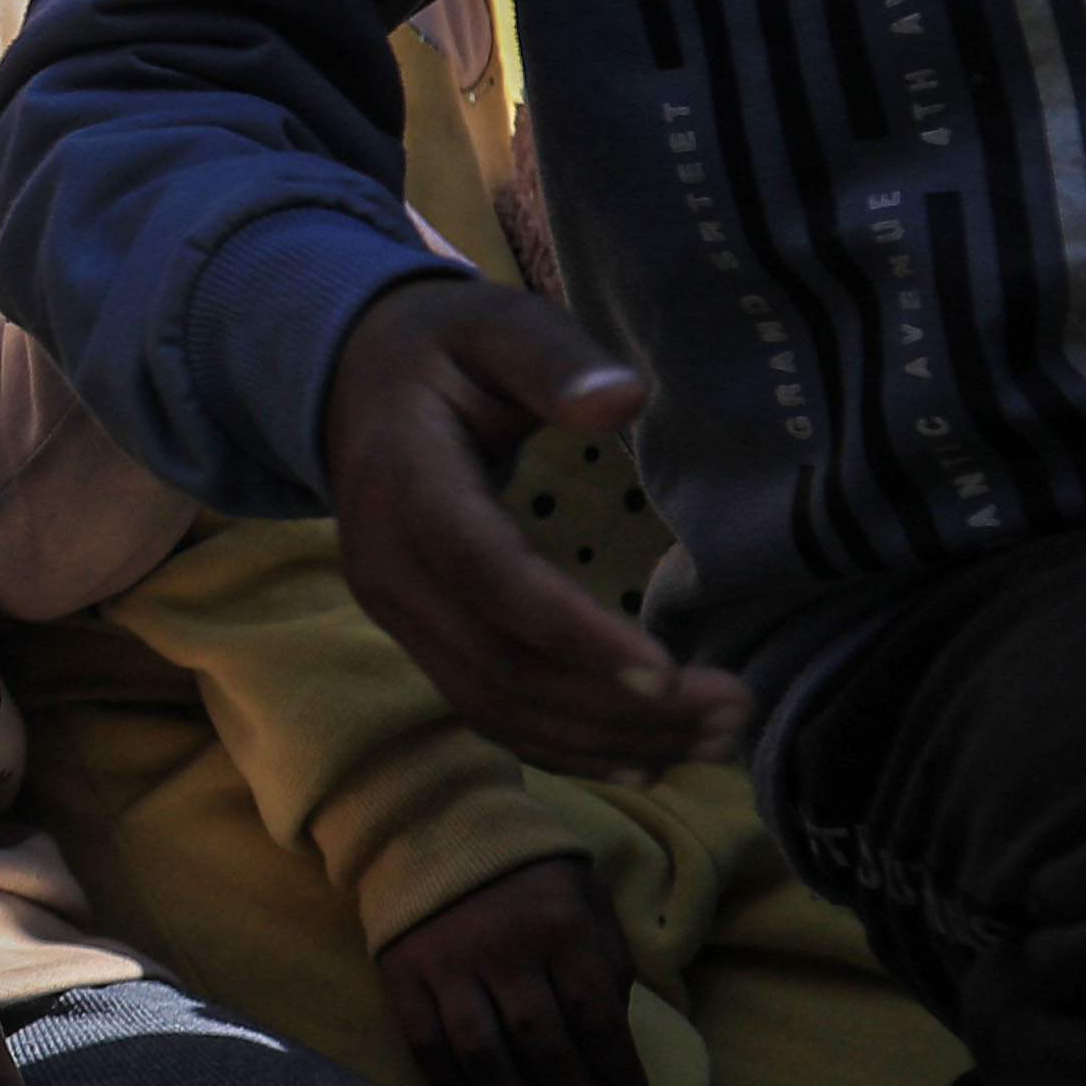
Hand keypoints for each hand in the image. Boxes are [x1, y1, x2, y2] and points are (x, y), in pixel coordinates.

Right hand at [321, 274, 752, 770]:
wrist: (350, 383)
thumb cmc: (442, 349)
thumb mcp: (494, 326)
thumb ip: (555, 360)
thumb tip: (626, 399)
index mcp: (406, 487)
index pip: (491, 579)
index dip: (575, 634)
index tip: (669, 671)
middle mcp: (389, 569)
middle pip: (503, 666)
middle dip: (620, 703)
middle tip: (735, 709)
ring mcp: (397, 613)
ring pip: (497, 705)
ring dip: (605, 736)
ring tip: (715, 741)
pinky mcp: (417, 637)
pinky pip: (486, 710)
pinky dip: (563, 746)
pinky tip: (643, 759)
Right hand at [377, 848, 647, 1085]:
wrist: (430, 820)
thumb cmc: (525, 867)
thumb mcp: (584, 893)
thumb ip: (608, 957)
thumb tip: (614, 1033)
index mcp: (558, 925)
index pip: (596, 1014)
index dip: (617, 1065)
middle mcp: (502, 948)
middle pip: (544, 1044)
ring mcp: (446, 964)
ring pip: (484, 1054)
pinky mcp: (402, 974)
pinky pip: (427, 1046)